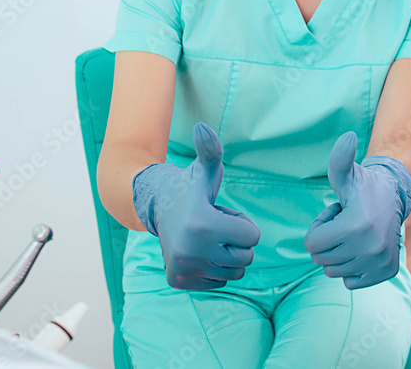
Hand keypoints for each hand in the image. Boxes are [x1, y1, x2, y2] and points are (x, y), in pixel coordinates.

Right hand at [132, 123, 260, 289]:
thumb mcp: (205, 169)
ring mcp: (184, 269)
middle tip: (216, 226)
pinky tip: (199, 250)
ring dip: (227, 255)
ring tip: (208, 237)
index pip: (253, 237)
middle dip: (237, 241)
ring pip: (234, 273)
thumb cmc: (190, 187)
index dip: (242, 222)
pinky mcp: (179, 281)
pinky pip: (219, 283)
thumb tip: (203, 127)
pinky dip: (214, 269)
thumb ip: (211, 150)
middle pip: (246, 258)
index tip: (222, 213)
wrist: (158, 207)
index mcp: (202, 224)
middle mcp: (190, 251)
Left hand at [304, 132, 410, 289]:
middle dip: (327, 241)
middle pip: (321, 259)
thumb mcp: (347, 175)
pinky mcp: (386, 273)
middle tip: (344, 223)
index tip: (335, 214)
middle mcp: (370, 248)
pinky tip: (362, 248)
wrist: (396, 198)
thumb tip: (347, 137)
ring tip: (353, 233)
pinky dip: (352, 268)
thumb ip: (340, 159)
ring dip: (338, 254)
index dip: (319, 226)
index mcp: (356, 226)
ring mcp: (379, 263)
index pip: (311, 244)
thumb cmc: (363, 187)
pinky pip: (350, 282)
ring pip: (334, 271)